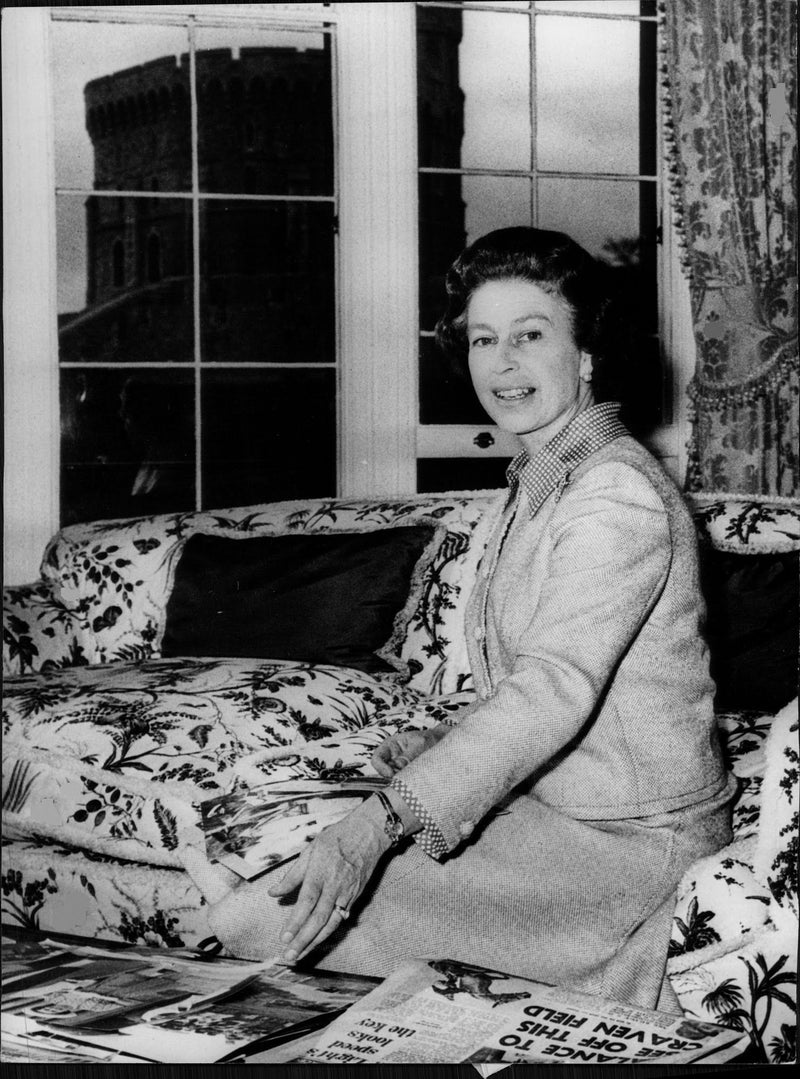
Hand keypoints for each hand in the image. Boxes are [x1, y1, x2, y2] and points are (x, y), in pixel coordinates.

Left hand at [267, 800, 389, 963]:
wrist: (367, 833)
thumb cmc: (337, 838)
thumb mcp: (310, 850)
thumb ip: (292, 875)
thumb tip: (274, 893)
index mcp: (320, 872)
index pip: (306, 902)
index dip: (295, 922)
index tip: (284, 938)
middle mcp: (334, 885)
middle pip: (318, 918)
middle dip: (303, 940)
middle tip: (289, 956)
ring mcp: (347, 893)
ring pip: (331, 923)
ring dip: (315, 941)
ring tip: (300, 955)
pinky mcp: (355, 897)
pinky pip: (340, 918)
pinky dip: (329, 932)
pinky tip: (317, 942)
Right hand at [371, 723, 450, 776]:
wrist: (443, 743)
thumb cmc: (431, 739)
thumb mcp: (421, 744)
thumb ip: (410, 755)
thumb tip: (399, 767)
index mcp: (391, 745)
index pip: (376, 758)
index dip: (381, 768)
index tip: (391, 774)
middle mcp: (392, 759)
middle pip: (383, 773)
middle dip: (393, 778)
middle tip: (406, 780)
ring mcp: (399, 769)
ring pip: (393, 781)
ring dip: (402, 782)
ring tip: (417, 778)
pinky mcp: (407, 777)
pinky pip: (403, 784)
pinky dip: (409, 786)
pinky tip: (420, 782)